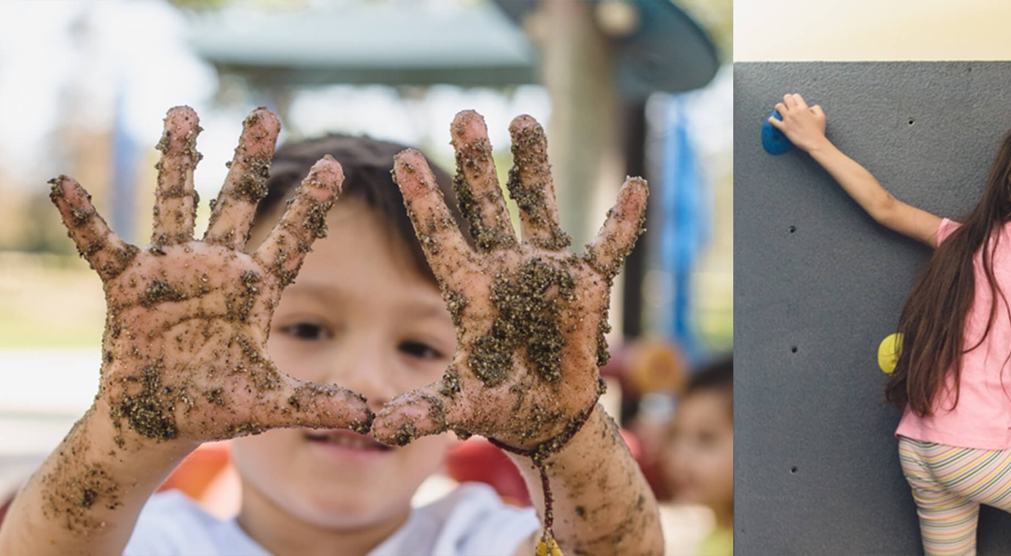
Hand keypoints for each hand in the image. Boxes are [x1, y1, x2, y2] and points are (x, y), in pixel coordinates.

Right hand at [50, 106, 371, 446]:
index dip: (311, 204)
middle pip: (237, 200)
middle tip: (266, 112)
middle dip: (250, 157)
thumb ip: (316, 404)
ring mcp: (171, 270)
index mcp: (254, 290)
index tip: (335, 164)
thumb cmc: (212, 409)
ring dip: (178, 158)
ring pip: (176, 202)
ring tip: (183, 110)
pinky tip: (64, 183)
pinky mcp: (128, 284)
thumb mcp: (269, 404)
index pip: (291, 239)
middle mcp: (216, 268)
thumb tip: (369, 418)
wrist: (156, 423)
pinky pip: (101, 244)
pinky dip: (82, 217)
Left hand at [372, 111, 648, 454]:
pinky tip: (635, 183)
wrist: (545, 416)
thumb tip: (375, 428)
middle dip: (475, 162)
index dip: (424, 198)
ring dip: (534, 165)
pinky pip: (609, 246)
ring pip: (538, 206)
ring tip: (523, 117)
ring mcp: (545, 270)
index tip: (400, 157)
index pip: (440, 236)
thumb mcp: (456, 407)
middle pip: (486, 205)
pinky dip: (623, 219)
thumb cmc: (496, 404)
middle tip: (464, 114)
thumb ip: (418, 411)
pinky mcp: (586, 284)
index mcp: (469, 290)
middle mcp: (504, 268)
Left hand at [769, 93, 831, 152]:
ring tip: (779, 110)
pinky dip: (771, 119)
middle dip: (786, 99)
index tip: (795, 101)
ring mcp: (788, 119)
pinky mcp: (784, 127)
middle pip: (787, 98)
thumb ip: (816, 108)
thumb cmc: (818, 130)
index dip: (795, 98)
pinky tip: (772, 120)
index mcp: (803, 108)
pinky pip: (773, 121)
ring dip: (779, 107)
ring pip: (778, 106)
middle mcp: (794, 111)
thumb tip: (809, 108)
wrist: (814, 142)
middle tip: (787, 103)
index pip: (796, 96)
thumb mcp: (821, 116)